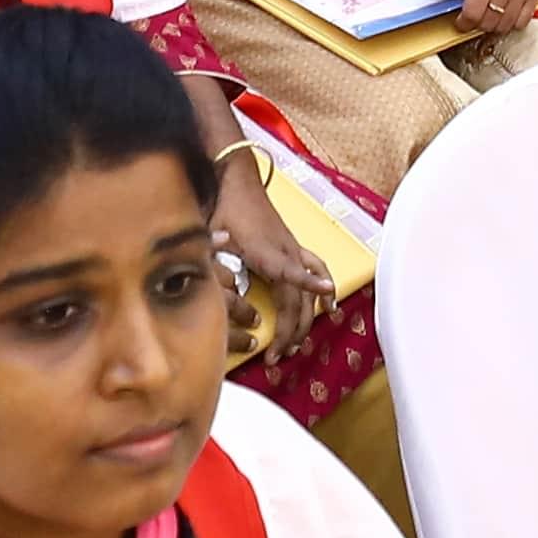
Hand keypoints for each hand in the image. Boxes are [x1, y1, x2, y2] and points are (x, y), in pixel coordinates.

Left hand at [212, 142, 344, 341]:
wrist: (237, 180)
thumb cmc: (224, 208)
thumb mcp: (212, 234)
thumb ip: (213, 259)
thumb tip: (207, 283)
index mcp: (267, 251)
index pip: (290, 275)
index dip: (307, 285)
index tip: (322, 298)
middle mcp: (286, 252)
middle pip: (297, 298)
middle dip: (289, 331)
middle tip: (276, 357)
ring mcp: (293, 249)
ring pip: (308, 291)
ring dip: (304, 320)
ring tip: (295, 345)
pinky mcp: (293, 247)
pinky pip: (315, 269)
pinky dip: (323, 288)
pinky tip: (330, 306)